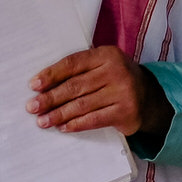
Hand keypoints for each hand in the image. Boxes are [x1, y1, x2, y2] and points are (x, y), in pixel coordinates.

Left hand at [30, 46, 172, 140]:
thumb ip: (79, 71)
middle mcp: (116, 71)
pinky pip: (94, 119)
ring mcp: (123, 92)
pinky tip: (62, 127)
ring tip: (42, 121)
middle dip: (50, 98)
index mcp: (107, 55)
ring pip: (82, 105)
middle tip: (32, 107)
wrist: (150, 97)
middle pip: (75, 86)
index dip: (52, 74)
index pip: (73, 63)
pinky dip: (76, 124)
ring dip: (59, 114)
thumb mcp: (102, 66)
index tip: (33, 85)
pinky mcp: (126, 111)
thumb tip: (43, 87)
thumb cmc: (115, 80)